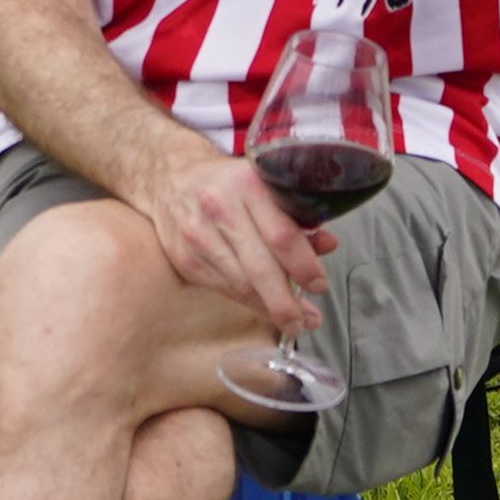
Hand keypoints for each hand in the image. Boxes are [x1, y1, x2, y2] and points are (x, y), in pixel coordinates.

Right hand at [148, 135, 330, 336]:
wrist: (171, 179)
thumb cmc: (229, 184)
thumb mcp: (265, 186)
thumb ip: (296, 216)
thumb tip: (327, 245)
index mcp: (248, 185)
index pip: (282, 236)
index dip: (305, 267)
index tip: (318, 285)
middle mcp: (220, 208)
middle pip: (260, 268)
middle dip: (286, 302)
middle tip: (304, 320)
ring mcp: (198, 234)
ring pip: (240, 284)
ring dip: (268, 307)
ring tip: (290, 318)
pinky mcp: (185, 257)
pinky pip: (223, 288)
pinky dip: (246, 301)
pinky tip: (261, 305)